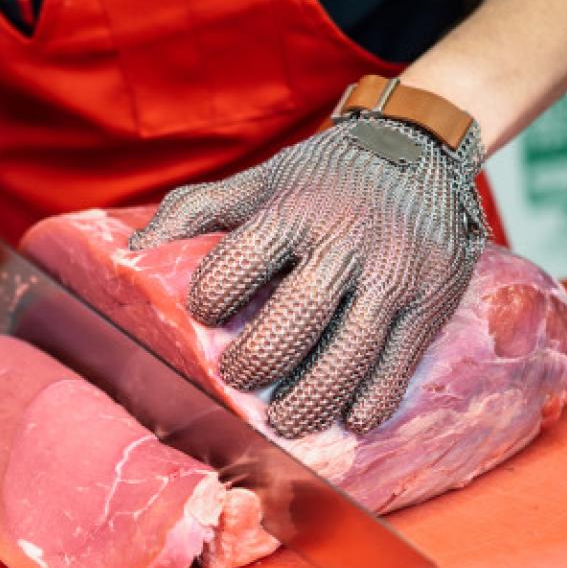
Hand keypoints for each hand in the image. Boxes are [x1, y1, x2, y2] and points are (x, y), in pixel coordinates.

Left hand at [130, 117, 487, 437]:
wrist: (420, 146)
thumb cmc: (323, 176)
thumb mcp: (260, 180)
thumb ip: (195, 210)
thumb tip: (133, 250)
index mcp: (293, 211)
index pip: (239, 265)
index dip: (212, 299)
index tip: (206, 317)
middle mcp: (346, 242)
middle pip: (295, 320)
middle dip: (258, 361)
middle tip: (238, 379)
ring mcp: (395, 274)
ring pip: (350, 352)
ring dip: (312, 397)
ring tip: (285, 421)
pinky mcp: (434, 299)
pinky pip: (401, 360)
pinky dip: (374, 397)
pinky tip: (351, 417)